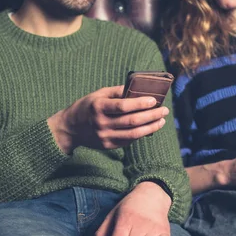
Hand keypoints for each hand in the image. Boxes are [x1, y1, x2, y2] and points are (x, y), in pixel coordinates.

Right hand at [47, 85, 168, 153]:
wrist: (71, 129)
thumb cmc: (87, 107)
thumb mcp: (98, 94)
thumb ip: (117, 92)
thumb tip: (139, 90)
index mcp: (98, 107)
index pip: (123, 106)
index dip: (140, 104)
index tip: (154, 100)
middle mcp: (101, 123)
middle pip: (131, 121)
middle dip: (151, 116)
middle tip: (164, 110)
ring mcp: (104, 136)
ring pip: (133, 134)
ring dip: (150, 128)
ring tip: (161, 121)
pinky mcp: (107, 146)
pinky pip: (128, 141)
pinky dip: (141, 134)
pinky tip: (149, 128)